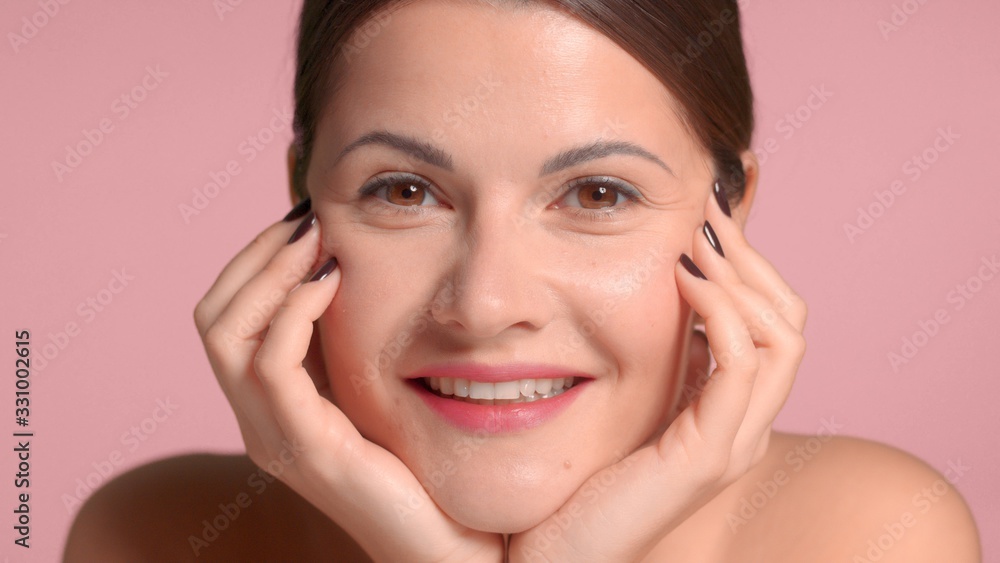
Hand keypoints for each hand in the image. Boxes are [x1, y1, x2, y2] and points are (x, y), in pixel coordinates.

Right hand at [193, 205, 503, 562]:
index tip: (302, 220)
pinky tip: (331, 282)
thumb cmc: (418, 460)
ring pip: (228, 336)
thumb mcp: (369, 388)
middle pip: (213, 318)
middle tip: (305, 219)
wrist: (448, 538)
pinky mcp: (307, 450)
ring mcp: (275, 439)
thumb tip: (342, 266)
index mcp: (269, 405)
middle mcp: (257, 422)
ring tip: (316, 238)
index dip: (255, 261)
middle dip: (256, 256)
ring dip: (271, 273)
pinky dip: (294, 312)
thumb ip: (344, 345)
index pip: (226, 317)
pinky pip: (274, 366)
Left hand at [509, 185, 807, 561]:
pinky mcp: (705, 458)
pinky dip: (721, 314)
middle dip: (751, 257)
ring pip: (780, 338)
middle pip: (789, 318)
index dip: (748, 262)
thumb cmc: (579, 475)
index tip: (705, 215)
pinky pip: (739, 369)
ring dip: (739, 276)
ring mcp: (732, 444)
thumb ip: (651, 351)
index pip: (773, 319)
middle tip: (707, 211)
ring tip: (694, 240)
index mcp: (729, 409)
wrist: (555, 555)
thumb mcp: (625, 395)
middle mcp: (745, 425)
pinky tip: (683, 282)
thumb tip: (657, 284)